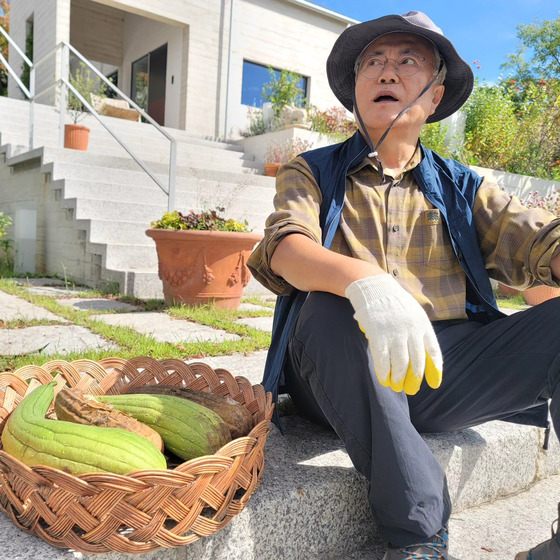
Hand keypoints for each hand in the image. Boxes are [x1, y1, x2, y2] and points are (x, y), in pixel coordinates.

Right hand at [345, 274, 442, 394]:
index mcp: (423, 324)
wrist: (375, 288)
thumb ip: (418, 331)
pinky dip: (383, 372)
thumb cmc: (394, 302)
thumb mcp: (414, 313)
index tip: (434, 383)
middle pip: (417, 362)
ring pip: (400, 364)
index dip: (435, 370)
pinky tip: (383, 379)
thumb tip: (422, 355)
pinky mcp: (378, 335)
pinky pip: (382, 359)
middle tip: (411, 389)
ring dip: (398, 378)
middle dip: (414, 379)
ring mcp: (395, 333)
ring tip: (395, 385)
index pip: (434, 351)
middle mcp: (412, 330)